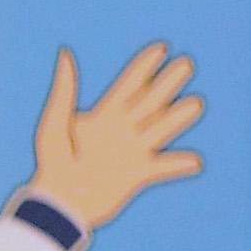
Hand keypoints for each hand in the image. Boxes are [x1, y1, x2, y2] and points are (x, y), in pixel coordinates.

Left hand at [26, 41, 206, 233]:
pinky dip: (180, 164)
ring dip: (180, 117)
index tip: (161, 48)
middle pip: (153, 101)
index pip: (130, 85)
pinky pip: (165, 167)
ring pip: (163, 128)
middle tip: (187, 64)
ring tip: (197, 104)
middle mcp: (124, 130)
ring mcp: (134, 151)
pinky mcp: (139, 174)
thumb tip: (65, 54)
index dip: (145, 67)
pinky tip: (196, 161)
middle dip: (169, 83)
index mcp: (105, 115)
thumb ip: (65, 91)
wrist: (59, 203)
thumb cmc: (53, 162)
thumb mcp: (54, 124)